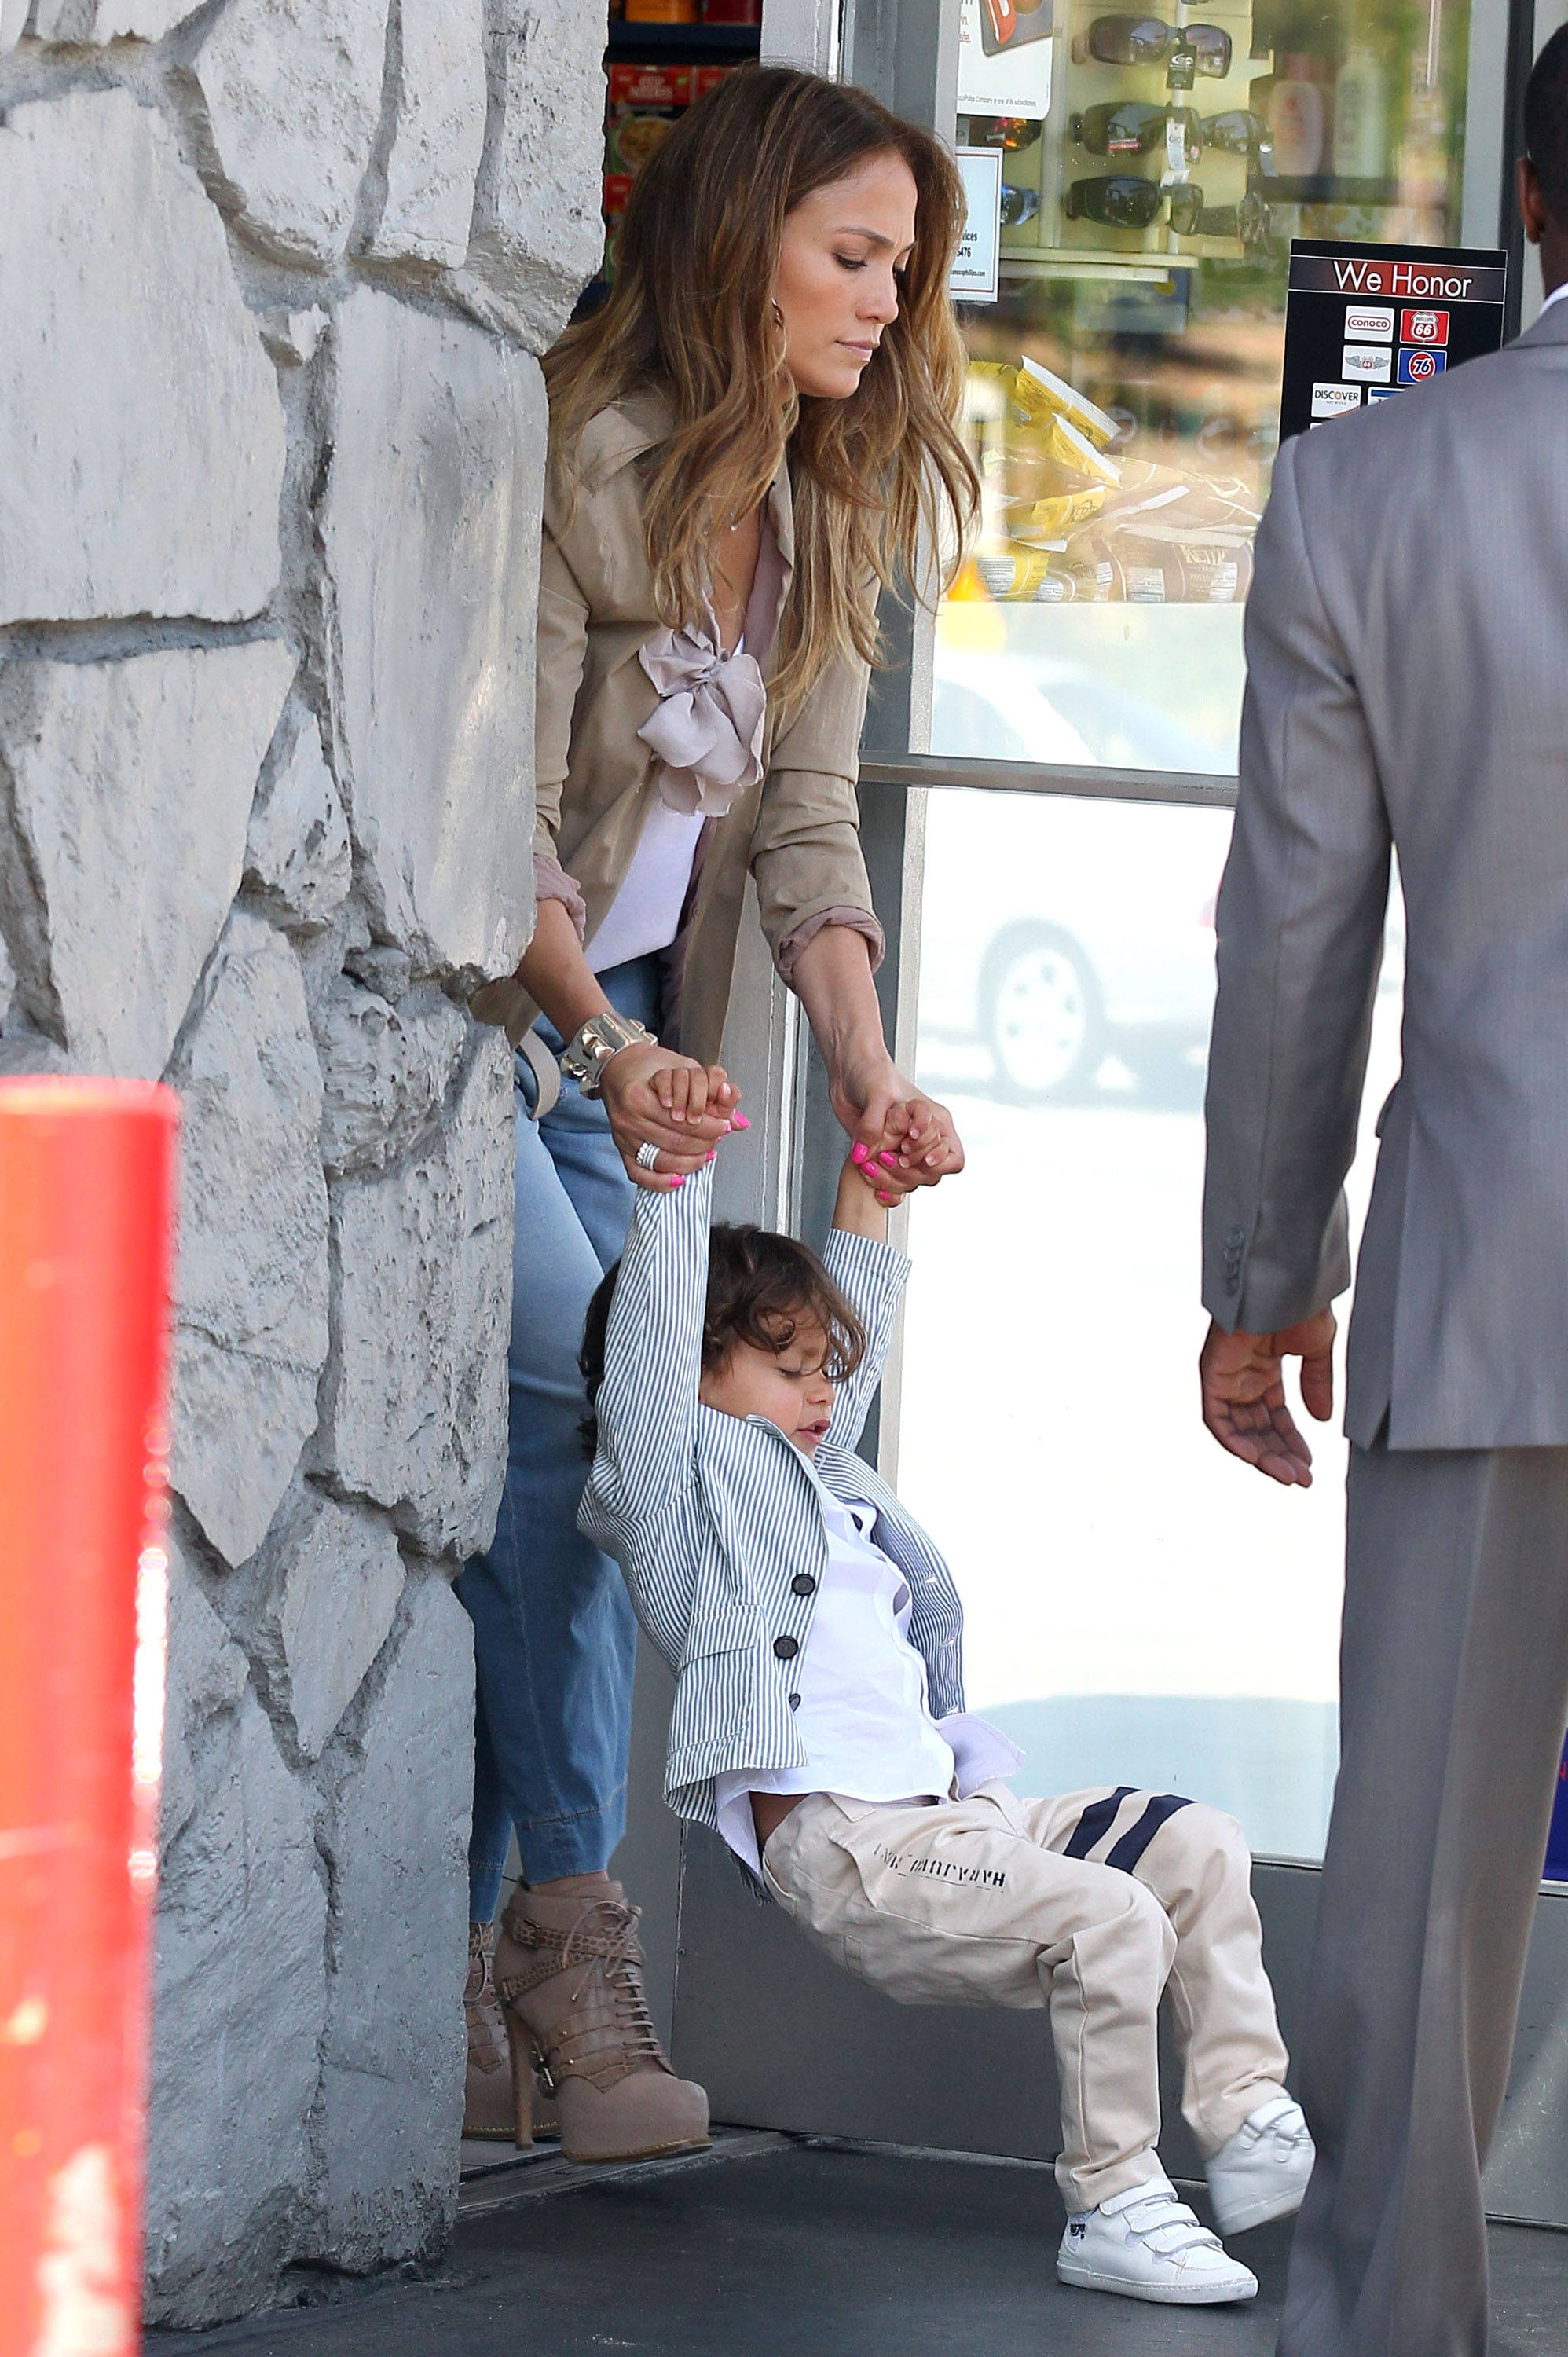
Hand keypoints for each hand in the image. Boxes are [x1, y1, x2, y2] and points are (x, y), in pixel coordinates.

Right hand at [599, 1047, 743, 1191]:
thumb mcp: (685, 1069)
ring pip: (663, 1160)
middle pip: (676, 1142)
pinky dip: (660, 1181)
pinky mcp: (621, 1149)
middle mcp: (629, 1119)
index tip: (724, 1124)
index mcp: (640, 1097)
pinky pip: (640, 1174)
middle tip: (718, 1137)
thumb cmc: (652, 1068)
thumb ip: (714, 1092)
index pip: (686, 1122)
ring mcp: (623, 1136)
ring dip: (691, 1162)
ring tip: (705, 1153)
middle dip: (704, 1143)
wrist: (621, 1067)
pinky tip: (679, 1179)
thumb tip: (739, 1120)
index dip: (711, 1126)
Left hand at [829, 1053, 963, 1206]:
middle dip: (909, 1170)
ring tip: (871, 1165)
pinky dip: (886, 1189)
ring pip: (913, 1181)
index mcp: (934, 1120)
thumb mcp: (875, 1094)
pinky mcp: (886, 1157)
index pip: (953, 1155)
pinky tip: (874, 1185)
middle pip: (932, 1173)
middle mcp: (923, 1138)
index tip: (910, 1149)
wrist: (848, 1074)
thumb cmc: (872, 1073)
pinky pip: (894, 1184)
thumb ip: (872, 1124)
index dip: (937, 1159)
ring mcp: (904, 1150)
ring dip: (894, 1180)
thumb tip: (864, 1154)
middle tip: (886, 1156)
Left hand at [1199, 1310, 1336, 1486]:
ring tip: (1289, 1475)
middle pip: (1256, 1428)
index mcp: (1265, 1368)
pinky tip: (1261, 1460)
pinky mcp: (1212, 1375)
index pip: (1274, 1416)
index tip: (1309, 1465)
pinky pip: (1217, 1420)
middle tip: (1301, 1479)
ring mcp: (1226, 1376)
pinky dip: (1236, 1442)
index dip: (1291, 1442)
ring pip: (1237, 1430)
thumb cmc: (1300, 1304)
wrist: (1285, 1282)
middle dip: (1278, 1455)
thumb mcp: (1315, 1349)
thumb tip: (1322, 1419)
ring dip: (1261, 1456)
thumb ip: (1316, 1383)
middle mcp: (1242, 1375)